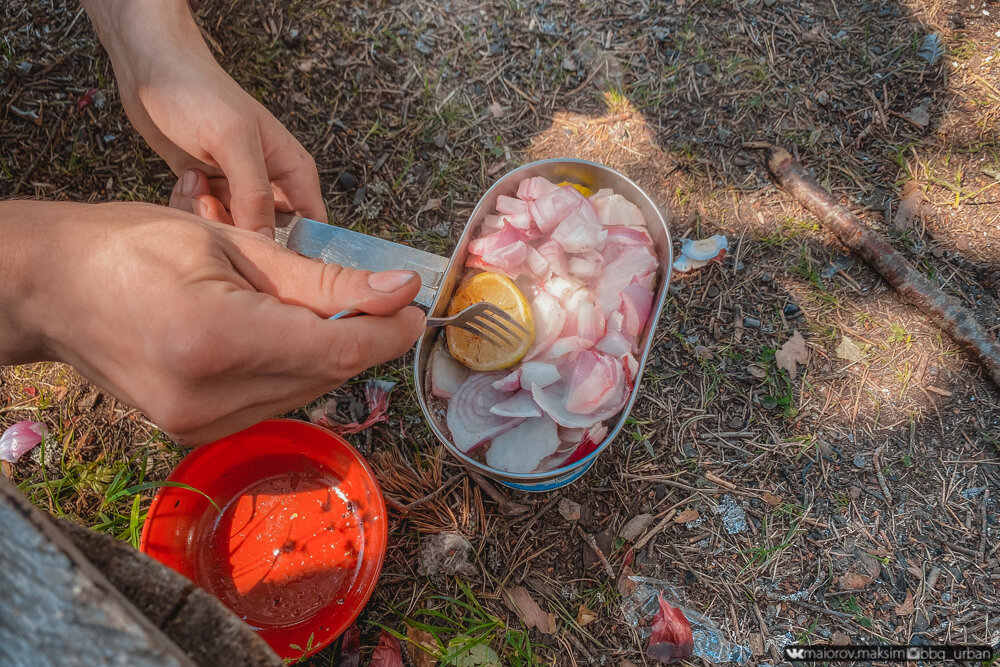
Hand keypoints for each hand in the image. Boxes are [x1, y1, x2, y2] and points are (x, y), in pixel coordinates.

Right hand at [0, 201, 423, 444]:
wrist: (49, 288)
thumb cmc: (130, 246)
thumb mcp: (233, 245)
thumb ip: (320, 281)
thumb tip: (396, 292)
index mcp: (215, 339)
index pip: (336, 351)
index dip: (389, 331)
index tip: (414, 305)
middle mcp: (209, 399)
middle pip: (328, 376)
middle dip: (364, 337)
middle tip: (379, 298)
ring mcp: (199, 426)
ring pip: (307, 392)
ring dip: (330, 353)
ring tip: (323, 309)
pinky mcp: (196, 433)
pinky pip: (275, 401)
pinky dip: (295, 369)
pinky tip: (285, 334)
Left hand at [82, 0, 324, 236]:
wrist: (151, 68)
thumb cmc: (198, 93)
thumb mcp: (232, 141)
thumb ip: (254, 194)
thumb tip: (268, 242)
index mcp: (293, 171)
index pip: (314, 227)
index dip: (299, 249)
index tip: (267, 255)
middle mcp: (271, 184)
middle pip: (270, 236)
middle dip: (242, 233)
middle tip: (214, 205)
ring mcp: (238, 189)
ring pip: (234, 231)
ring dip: (211, 218)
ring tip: (196, 184)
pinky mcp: (209, 190)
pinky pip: (207, 220)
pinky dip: (192, 209)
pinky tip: (185, 181)